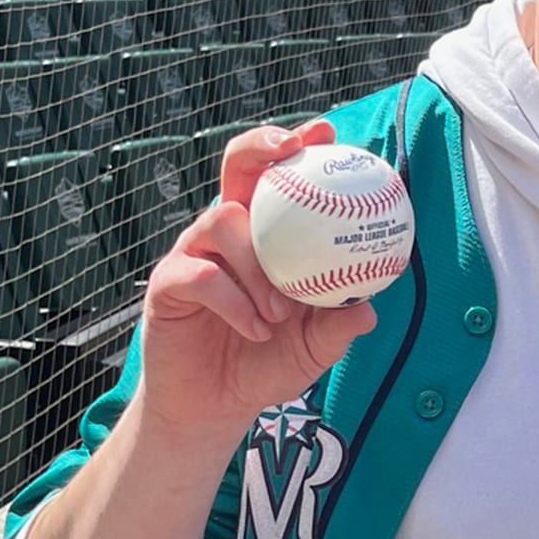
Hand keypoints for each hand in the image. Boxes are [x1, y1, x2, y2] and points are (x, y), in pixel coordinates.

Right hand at [134, 119, 376, 437]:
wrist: (214, 407)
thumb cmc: (266, 364)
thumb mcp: (313, 348)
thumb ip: (337, 325)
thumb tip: (371, 308)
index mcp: (263, 232)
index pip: (278, 175)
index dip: (297, 144)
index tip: (326, 131)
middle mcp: (227, 231)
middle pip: (236, 166)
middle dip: (262, 146)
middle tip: (291, 151)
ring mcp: (194, 252)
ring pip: (224, 221)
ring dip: (260, 264)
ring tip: (282, 311)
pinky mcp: (168, 283)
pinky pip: (202, 274)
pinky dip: (236, 301)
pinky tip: (258, 328)